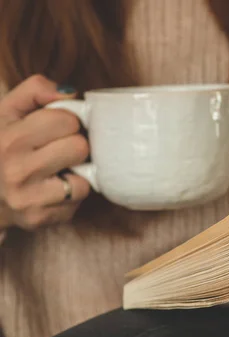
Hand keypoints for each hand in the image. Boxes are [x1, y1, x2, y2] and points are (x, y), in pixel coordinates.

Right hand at [0, 75, 89, 230]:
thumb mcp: (7, 112)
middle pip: (79, 146)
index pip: (66, 119)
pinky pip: (80, 198)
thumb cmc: (2, 146)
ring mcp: (29, 198)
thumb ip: (35, 90)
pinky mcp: (42, 218)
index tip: (56, 128)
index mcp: (8, 138)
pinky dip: (73, 192)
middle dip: (74, 145)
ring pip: (84, 175)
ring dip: (76, 170)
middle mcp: (16, 169)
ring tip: (58, 168)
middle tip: (58, 149)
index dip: (67, 121)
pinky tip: (55, 188)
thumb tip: (69, 92)